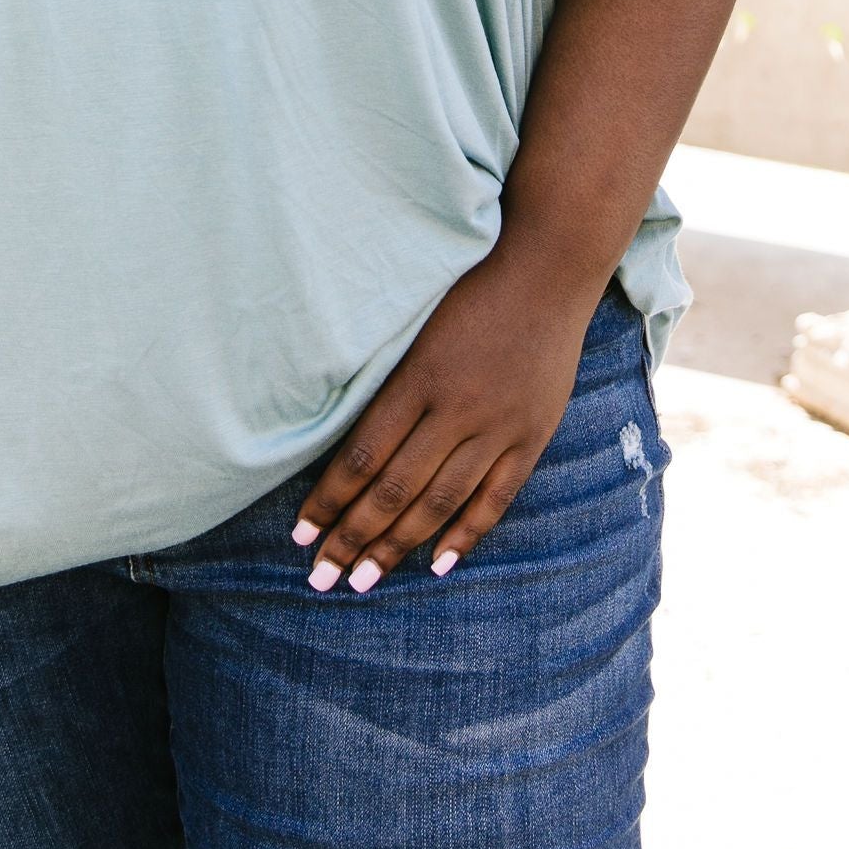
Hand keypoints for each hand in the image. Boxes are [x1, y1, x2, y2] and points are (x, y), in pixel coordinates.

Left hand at [291, 241, 602, 594]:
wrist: (548, 267)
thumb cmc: (470, 284)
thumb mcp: (416, 322)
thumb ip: (385, 377)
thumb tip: (338, 434)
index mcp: (419, 376)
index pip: (362, 455)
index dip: (328, 500)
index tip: (301, 534)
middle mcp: (457, 408)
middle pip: (394, 489)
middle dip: (352, 538)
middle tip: (321, 578)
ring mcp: (498, 426)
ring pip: (440, 502)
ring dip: (397, 547)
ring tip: (364, 581)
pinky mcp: (532, 435)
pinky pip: (495, 498)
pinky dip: (465, 534)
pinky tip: (437, 565)